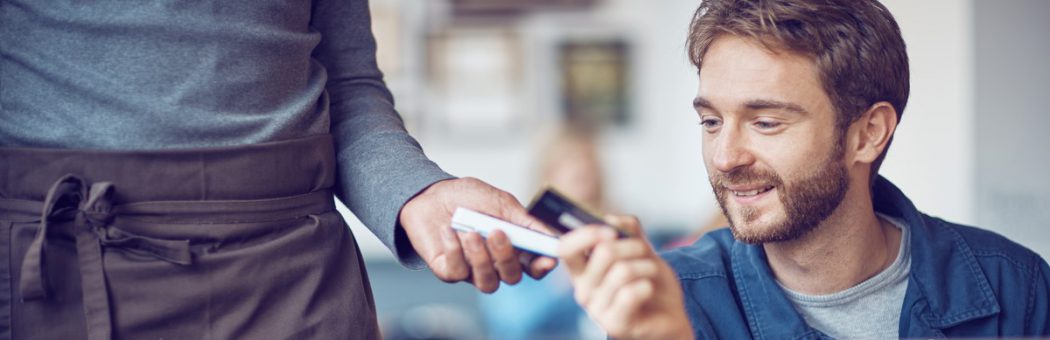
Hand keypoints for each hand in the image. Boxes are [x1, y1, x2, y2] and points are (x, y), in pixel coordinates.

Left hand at [399, 177, 557, 292]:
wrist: (431, 193)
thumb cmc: (468, 197)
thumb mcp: (502, 203)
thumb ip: (525, 221)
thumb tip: (551, 236)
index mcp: (513, 247)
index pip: (534, 267)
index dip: (542, 267)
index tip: (547, 259)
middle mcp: (495, 263)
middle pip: (512, 277)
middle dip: (506, 257)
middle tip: (496, 233)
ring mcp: (472, 270)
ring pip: (487, 283)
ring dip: (481, 259)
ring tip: (471, 233)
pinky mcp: (448, 271)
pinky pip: (457, 272)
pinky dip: (454, 250)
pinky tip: (449, 230)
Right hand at [559, 215, 692, 339]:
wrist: (669, 316)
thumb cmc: (649, 281)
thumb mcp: (640, 250)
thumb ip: (626, 231)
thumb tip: (612, 219)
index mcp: (582, 270)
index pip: (565, 247)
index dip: (586, 234)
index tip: (612, 231)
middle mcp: (583, 290)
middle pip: (603, 252)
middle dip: (634, 245)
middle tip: (645, 251)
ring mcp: (596, 309)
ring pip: (623, 271)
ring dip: (647, 266)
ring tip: (652, 273)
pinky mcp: (613, 325)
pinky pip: (631, 293)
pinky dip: (648, 286)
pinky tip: (649, 291)